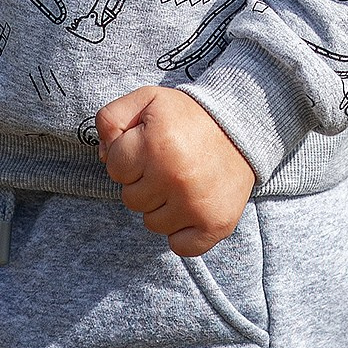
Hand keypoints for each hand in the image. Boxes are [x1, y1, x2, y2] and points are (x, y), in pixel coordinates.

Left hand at [97, 86, 254, 257]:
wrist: (243, 128)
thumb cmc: (188, 116)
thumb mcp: (147, 100)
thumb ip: (111, 118)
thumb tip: (103, 155)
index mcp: (156, 144)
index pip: (114, 168)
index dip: (128, 157)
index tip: (149, 147)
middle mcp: (175, 177)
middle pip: (130, 199)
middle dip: (143, 182)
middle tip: (168, 164)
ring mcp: (196, 205)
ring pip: (152, 223)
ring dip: (161, 206)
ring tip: (181, 182)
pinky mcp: (216, 224)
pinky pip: (180, 247)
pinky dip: (182, 233)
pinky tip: (191, 208)